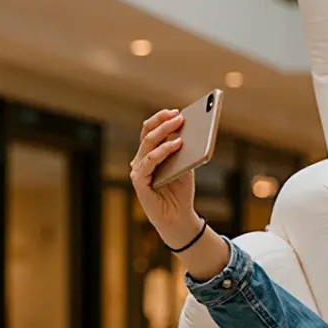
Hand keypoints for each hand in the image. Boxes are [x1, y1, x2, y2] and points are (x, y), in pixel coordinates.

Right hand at [128, 110, 207, 255]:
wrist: (178, 216)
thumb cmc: (180, 190)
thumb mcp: (185, 165)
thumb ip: (183, 149)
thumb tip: (189, 128)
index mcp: (149, 153)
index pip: (149, 130)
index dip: (161, 119)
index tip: (176, 111)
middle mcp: (140, 160)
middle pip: (148, 133)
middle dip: (164, 122)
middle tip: (179, 116)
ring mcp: (138, 170)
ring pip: (148, 144)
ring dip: (165, 132)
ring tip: (180, 125)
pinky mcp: (139, 182)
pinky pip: (150, 162)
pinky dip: (163, 151)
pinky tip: (177, 144)